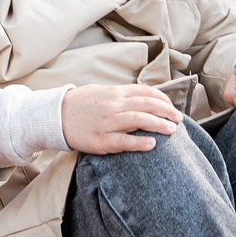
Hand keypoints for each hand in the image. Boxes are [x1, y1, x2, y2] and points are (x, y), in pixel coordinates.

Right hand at [62, 83, 179, 153]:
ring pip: (139, 120)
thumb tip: (142, 96)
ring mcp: (108, 123)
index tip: (172, 107)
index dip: (162, 99)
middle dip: (166, 112)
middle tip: (179, 119)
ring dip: (159, 125)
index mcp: (115, 93)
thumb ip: (121, 94)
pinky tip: (152, 144)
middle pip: (147, 105)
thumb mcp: (101, 92)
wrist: (56, 116)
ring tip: (172, 130)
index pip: (145, 92)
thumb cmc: (80, 104)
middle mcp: (114, 105)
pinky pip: (123, 141)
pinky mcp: (101, 140)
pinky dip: (139, 142)